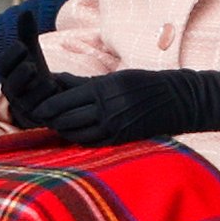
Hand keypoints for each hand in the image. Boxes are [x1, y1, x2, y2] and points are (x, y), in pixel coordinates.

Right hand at [0, 11, 86, 128]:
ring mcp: (25, 106)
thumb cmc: (34, 72)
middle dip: (21, 76)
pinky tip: (60, 95)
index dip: (11, 57)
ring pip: (28, 100)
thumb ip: (27, 35)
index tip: (22, 45)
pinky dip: (50, 103)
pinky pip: (42, 112)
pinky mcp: (39, 117)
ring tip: (50, 82)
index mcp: (9, 74)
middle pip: (12, 85)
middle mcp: (13, 91)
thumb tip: (25, 11)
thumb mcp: (32, 53)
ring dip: (38, 91)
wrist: (43, 99)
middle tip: (31, 66)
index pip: (4, 66)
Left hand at [23, 68, 219, 145]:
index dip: (46, 106)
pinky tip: (79, 132)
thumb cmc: (147, 85)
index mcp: (104, 91)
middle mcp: (107, 111)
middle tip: (46, 116)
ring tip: (61, 124)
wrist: (180, 101)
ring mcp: (114, 128)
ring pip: (74, 134)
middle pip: (64, 121)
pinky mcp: (120, 140)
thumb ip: (85, 84)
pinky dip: (80, 138)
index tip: (39, 105)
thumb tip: (55, 81)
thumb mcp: (116, 78)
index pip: (61, 103)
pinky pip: (90, 142)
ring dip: (64, 130)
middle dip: (52, 119)